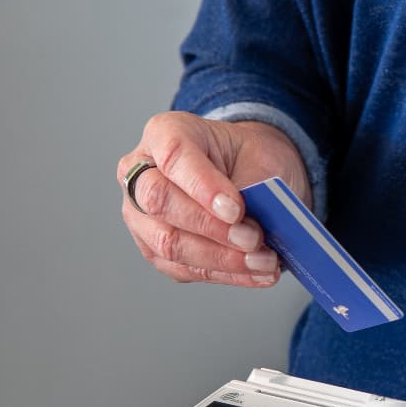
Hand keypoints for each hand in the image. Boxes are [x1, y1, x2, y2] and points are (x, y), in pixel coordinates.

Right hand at [118, 113, 311, 287]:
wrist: (249, 174)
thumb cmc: (248, 158)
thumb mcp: (262, 156)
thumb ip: (253, 186)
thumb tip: (251, 226)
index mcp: (165, 133)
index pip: (174, 156)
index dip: (203, 186)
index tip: (236, 209)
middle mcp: (141, 173)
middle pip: (160, 201)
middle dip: (212, 227)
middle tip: (254, 238)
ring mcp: (141, 215)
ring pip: (169, 243)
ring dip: (222, 258)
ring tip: (264, 261)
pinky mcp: (154, 250)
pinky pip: (185, 268)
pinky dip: (226, 273)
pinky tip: (257, 273)